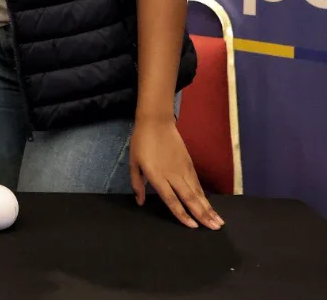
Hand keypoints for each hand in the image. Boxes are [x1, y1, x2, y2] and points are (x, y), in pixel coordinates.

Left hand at [130, 115, 223, 229]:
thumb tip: (140, 202)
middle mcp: (173, 175)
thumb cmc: (141, 143)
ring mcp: (184, 169)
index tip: (193, 227)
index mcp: (157, 176)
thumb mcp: (133, 163)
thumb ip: (137, 183)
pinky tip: (210, 204)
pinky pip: (198, 183)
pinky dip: (205, 195)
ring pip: (198, 192)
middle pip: (190, 198)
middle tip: (215, 229)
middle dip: (203, 215)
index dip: (182, 214)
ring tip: (219, 221)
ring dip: (209, 208)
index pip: (172, 200)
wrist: (156, 122)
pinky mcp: (190, 164)